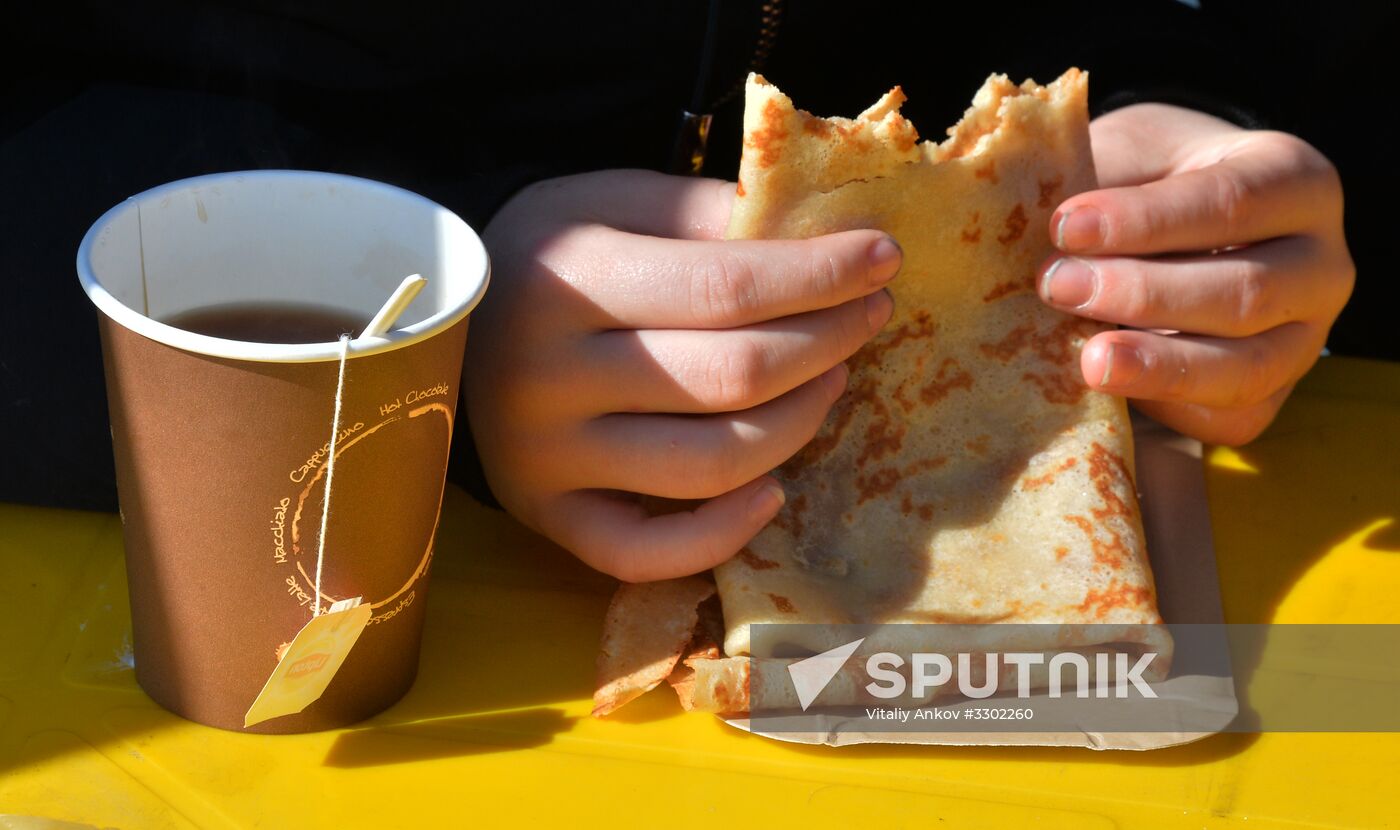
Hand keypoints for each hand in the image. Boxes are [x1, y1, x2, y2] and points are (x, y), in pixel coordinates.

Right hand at [464, 170, 898, 580]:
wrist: (449, 319)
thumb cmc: (555, 252)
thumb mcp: (614, 200)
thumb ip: (707, 216)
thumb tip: (824, 241)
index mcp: (567, 277)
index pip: (725, 286)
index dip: (820, 276)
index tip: (882, 257)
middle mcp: (547, 374)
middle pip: (731, 377)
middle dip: (827, 342)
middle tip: (870, 315)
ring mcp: (544, 456)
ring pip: (710, 466)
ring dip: (799, 425)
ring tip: (833, 379)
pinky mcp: (546, 515)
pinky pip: (645, 553)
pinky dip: (723, 533)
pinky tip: (775, 488)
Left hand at [1040, 104, 1353, 444]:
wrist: (1161, 232)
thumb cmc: (1144, 182)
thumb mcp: (1130, 152)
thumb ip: (1103, 178)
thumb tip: (1041, 217)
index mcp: (1297, 182)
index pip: (1231, 201)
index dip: (1146, 219)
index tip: (1065, 226)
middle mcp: (1321, 264)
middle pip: (1245, 292)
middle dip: (1142, 294)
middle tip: (1057, 286)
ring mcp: (1304, 339)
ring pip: (1244, 366)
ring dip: (1156, 365)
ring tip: (1085, 359)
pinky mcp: (1268, 397)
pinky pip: (1226, 417)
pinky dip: (1165, 406)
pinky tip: (1107, 389)